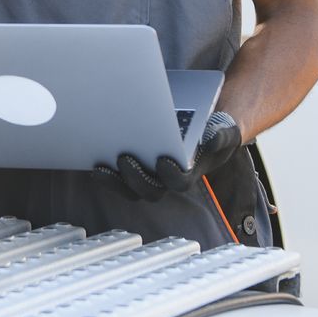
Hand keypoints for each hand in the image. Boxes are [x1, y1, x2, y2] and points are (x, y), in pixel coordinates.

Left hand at [91, 111, 241, 201]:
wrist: (203, 126)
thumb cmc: (213, 130)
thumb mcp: (224, 129)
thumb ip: (222, 135)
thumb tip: (211, 140)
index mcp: (190, 172)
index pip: (180, 183)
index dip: (171, 175)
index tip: (163, 160)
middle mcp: (168, 179)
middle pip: (150, 190)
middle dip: (136, 178)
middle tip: (125, 159)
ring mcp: (149, 175)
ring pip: (130, 188)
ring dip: (114, 181)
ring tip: (100, 167)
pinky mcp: (133, 168)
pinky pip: (117, 178)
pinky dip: (105, 172)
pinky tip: (93, 158)